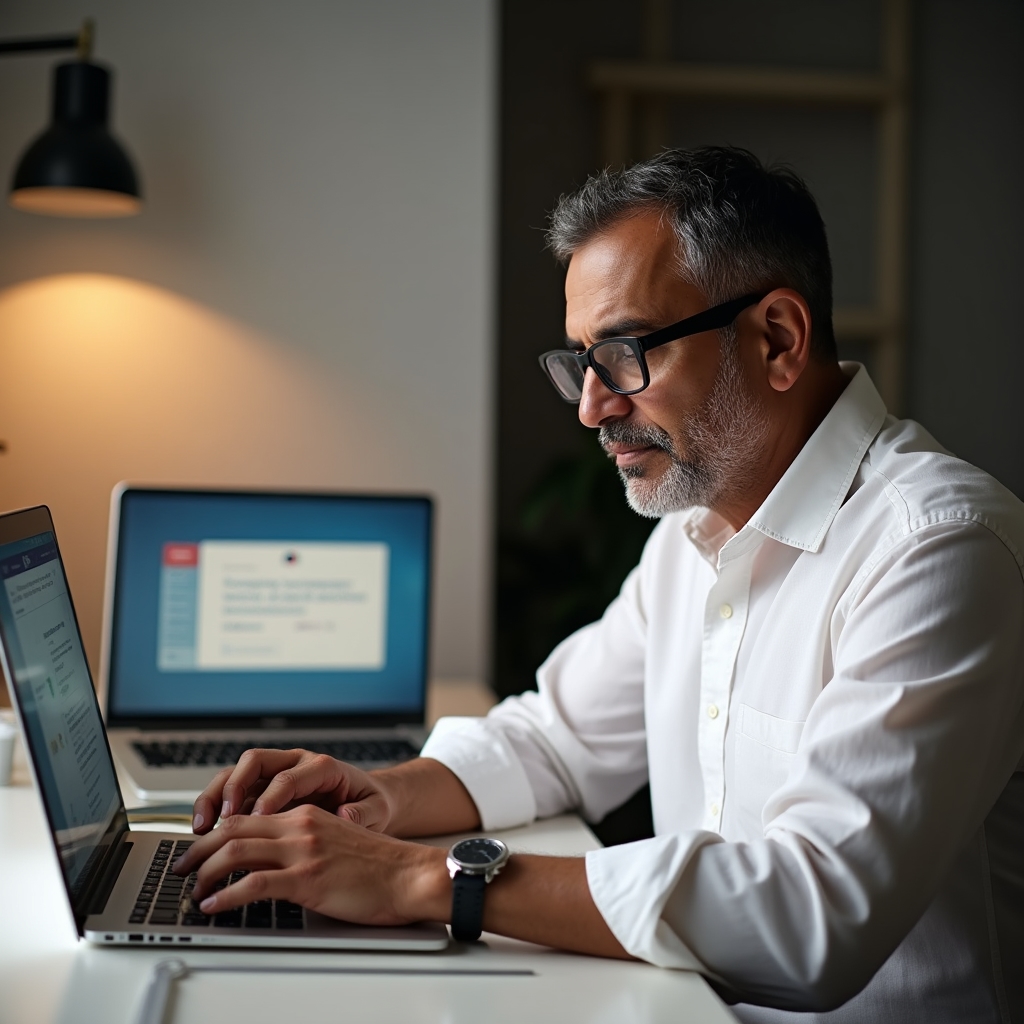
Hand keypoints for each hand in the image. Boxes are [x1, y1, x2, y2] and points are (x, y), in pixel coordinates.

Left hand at [172, 804, 448, 925]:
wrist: (409, 875)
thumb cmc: (379, 866)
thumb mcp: (335, 841)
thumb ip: (304, 844)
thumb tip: (270, 864)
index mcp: (306, 814)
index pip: (247, 814)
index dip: (215, 830)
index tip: (198, 848)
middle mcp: (300, 825)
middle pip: (233, 828)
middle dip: (199, 849)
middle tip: (182, 869)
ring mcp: (303, 850)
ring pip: (236, 851)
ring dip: (205, 871)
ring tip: (192, 890)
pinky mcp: (307, 878)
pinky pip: (253, 885)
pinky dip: (226, 896)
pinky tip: (214, 906)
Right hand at [191, 748, 394, 834]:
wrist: (369, 801)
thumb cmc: (372, 806)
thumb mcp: (377, 810)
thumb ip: (364, 813)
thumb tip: (346, 814)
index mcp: (322, 767)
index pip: (289, 776)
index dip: (272, 797)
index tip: (260, 820)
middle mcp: (295, 763)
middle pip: (255, 761)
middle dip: (235, 787)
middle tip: (224, 819)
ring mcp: (276, 775)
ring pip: (236, 773)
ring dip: (216, 797)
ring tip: (202, 827)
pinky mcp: (263, 790)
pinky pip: (233, 793)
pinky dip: (216, 809)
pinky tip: (205, 831)